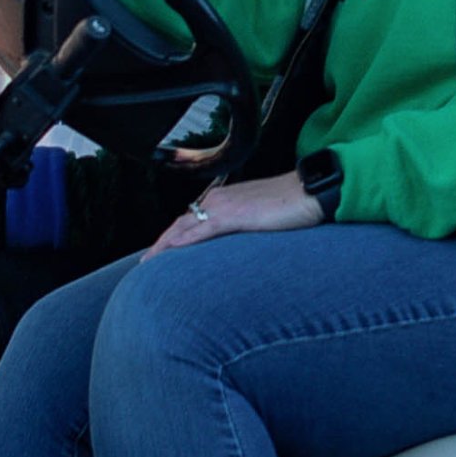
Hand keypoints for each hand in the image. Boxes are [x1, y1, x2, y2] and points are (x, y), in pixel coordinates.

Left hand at [147, 171, 323, 256]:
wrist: (310, 191)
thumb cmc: (293, 204)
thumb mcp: (262, 217)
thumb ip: (244, 228)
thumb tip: (236, 246)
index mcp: (224, 199)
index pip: (190, 220)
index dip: (172, 238)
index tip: (160, 253)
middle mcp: (217, 200)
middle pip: (179, 225)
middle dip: (161, 245)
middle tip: (145, 264)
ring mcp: (222, 207)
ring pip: (182, 228)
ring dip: (163, 246)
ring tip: (148, 265)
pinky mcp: (232, 216)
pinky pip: (198, 232)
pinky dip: (180, 243)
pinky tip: (169, 255)